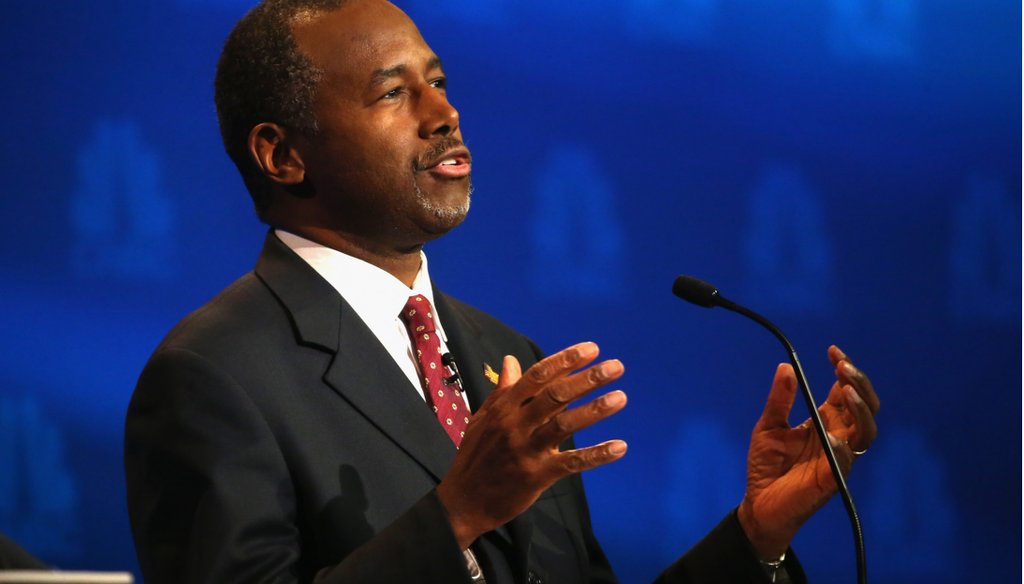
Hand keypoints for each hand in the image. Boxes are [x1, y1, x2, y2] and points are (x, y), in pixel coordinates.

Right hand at [437, 342, 627, 548]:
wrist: (464, 501)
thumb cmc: (475, 457)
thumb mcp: (483, 419)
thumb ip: (503, 390)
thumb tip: (510, 360)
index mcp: (504, 407)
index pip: (538, 376)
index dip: (565, 360)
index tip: (591, 349)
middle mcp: (515, 424)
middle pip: (555, 395)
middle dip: (587, 379)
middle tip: (616, 367)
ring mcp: (527, 450)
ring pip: (565, 424)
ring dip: (594, 410)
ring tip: (620, 397)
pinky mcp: (537, 475)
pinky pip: (572, 462)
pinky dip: (596, 454)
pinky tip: (619, 447)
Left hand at [737, 345, 879, 558]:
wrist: (758, 502)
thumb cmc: (766, 465)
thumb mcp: (768, 425)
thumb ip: (779, 400)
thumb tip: (785, 367)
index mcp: (825, 420)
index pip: (846, 390)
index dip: (845, 369)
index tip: (832, 351)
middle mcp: (838, 436)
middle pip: (866, 407)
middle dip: (859, 383)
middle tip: (842, 366)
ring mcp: (838, 458)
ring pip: (867, 432)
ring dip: (861, 409)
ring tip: (846, 391)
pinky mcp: (832, 479)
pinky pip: (847, 462)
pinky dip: (843, 447)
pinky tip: (832, 435)